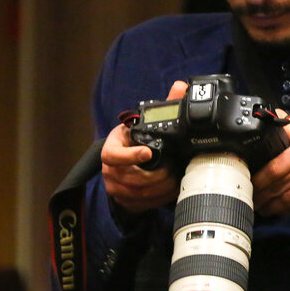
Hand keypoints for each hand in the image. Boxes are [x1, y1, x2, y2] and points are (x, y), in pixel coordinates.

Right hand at [102, 80, 187, 214]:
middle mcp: (109, 169)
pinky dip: (159, 199)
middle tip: (173, 170)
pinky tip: (170, 191)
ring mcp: (115, 186)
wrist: (126, 166)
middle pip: (130, 178)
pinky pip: (142, 203)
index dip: (130, 156)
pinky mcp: (123, 200)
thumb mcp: (145, 124)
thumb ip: (163, 107)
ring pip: (138, 193)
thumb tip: (180, 86)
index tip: (148, 153)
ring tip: (175, 179)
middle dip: (156, 176)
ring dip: (159, 188)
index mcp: (112, 147)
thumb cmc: (137, 142)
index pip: (113, 154)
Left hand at [251, 119, 289, 244]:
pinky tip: (278, 210)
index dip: (259, 177)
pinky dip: (283, 212)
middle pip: (278, 184)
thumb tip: (273, 114)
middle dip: (261, 194)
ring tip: (262, 206)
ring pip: (284, 199)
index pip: (275, 165)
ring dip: (269, 205)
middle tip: (252, 197)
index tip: (249, 181)